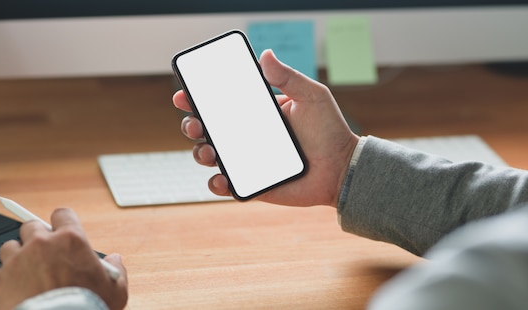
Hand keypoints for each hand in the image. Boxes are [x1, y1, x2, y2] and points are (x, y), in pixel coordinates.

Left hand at [0, 208, 127, 309]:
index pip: (62, 214)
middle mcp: (41, 243)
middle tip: (42, 255)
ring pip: (8, 246)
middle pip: (30, 226)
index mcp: (71, 240)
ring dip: (15, 256)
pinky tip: (5, 284)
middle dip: (35, 238)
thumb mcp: (116, 290)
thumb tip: (114, 260)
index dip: (61, 222)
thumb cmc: (89, 308)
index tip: (60, 231)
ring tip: (23, 273)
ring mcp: (17, 260)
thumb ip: (116, 270)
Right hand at [173, 49, 358, 206]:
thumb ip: (288, 78)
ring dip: (200, 153)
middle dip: (192, 125)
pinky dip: (217, 184)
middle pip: (208, 129)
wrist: (343, 169)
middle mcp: (247, 136)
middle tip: (195, 123)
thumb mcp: (312, 96)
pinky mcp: (253, 185)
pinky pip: (227, 186)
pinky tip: (220, 178)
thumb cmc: (330, 131)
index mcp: (257, 113)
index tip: (185, 94)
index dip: (198, 99)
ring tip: (208, 151)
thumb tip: (265, 55)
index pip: (221, 103)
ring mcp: (247, 161)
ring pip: (211, 156)